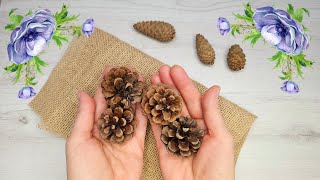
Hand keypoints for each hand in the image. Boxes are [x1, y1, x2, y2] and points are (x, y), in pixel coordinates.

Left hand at [66, 66, 146, 179]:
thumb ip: (84, 117)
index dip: (105, 85)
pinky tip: (149, 99)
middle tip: (130, 71)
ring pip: (132, 112)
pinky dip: (147, 112)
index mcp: (93, 128)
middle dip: (123, 87)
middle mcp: (110, 130)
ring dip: (136, 96)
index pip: (100, 101)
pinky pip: (143, 126)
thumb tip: (83, 93)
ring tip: (141, 79)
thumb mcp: (78, 142)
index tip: (111, 69)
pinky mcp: (138, 145)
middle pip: (118, 104)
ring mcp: (125, 137)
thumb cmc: (85, 173)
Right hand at [150, 65, 234, 179]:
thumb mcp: (220, 138)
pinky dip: (151, 113)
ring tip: (152, 79)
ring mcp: (175, 136)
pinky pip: (156, 128)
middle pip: (177, 103)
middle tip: (160, 70)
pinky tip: (147, 99)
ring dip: (159, 96)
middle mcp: (189, 128)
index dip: (184, 84)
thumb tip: (213, 89)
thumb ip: (212, 113)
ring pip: (165, 111)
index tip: (175, 70)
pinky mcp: (163, 147)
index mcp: (206, 124)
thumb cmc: (218, 170)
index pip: (193, 99)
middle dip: (169, 86)